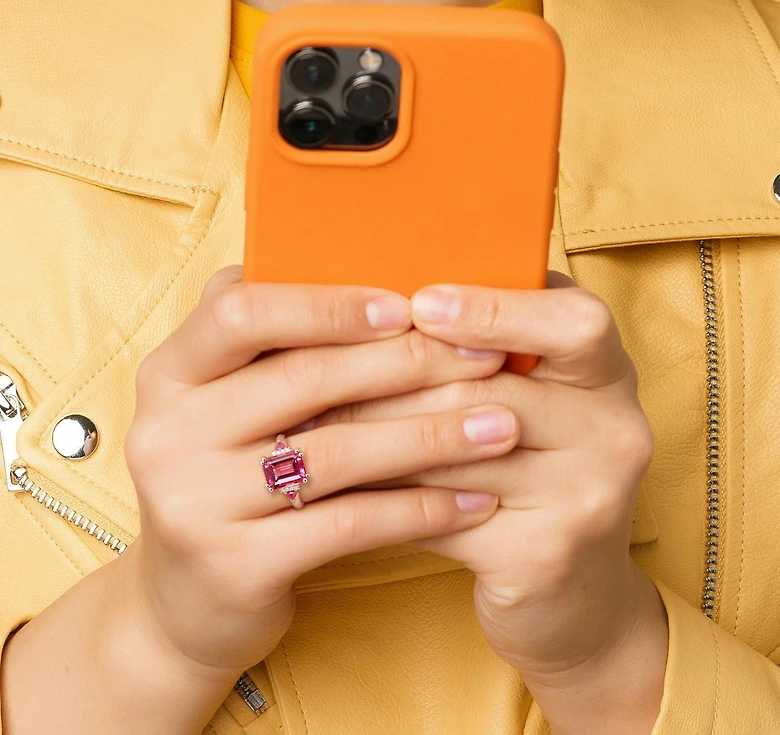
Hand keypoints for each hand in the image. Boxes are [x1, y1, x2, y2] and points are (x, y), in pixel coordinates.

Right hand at [123, 266, 518, 678]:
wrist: (189, 600)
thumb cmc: (232, 478)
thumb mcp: (232, 407)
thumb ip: (278, 351)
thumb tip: (387, 288)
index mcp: (172, 374)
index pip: (241, 311)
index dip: (328, 305)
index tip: (406, 307)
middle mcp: (169, 433)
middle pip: (304, 379)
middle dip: (407, 364)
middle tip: (485, 358)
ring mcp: (195, 503)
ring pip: (336, 453)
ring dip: (431, 436)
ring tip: (500, 427)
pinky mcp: (235, 567)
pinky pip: (349, 525)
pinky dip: (419, 509)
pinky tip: (473, 500)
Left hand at [315, 273, 667, 732]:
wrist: (577, 598)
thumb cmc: (538, 475)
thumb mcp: (538, 403)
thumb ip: (491, 352)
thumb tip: (392, 300)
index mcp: (608, 376)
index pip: (572, 321)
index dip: (495, 309)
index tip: (420, 303)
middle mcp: (613, 432)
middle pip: (487, 387)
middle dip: (389, 378)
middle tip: (313, 365)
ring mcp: (584, 498)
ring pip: (451, 449)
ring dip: (370, 434)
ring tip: (310, 420)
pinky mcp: (541, 555)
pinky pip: (439, 511)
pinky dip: (381, 495)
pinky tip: (338, 482)